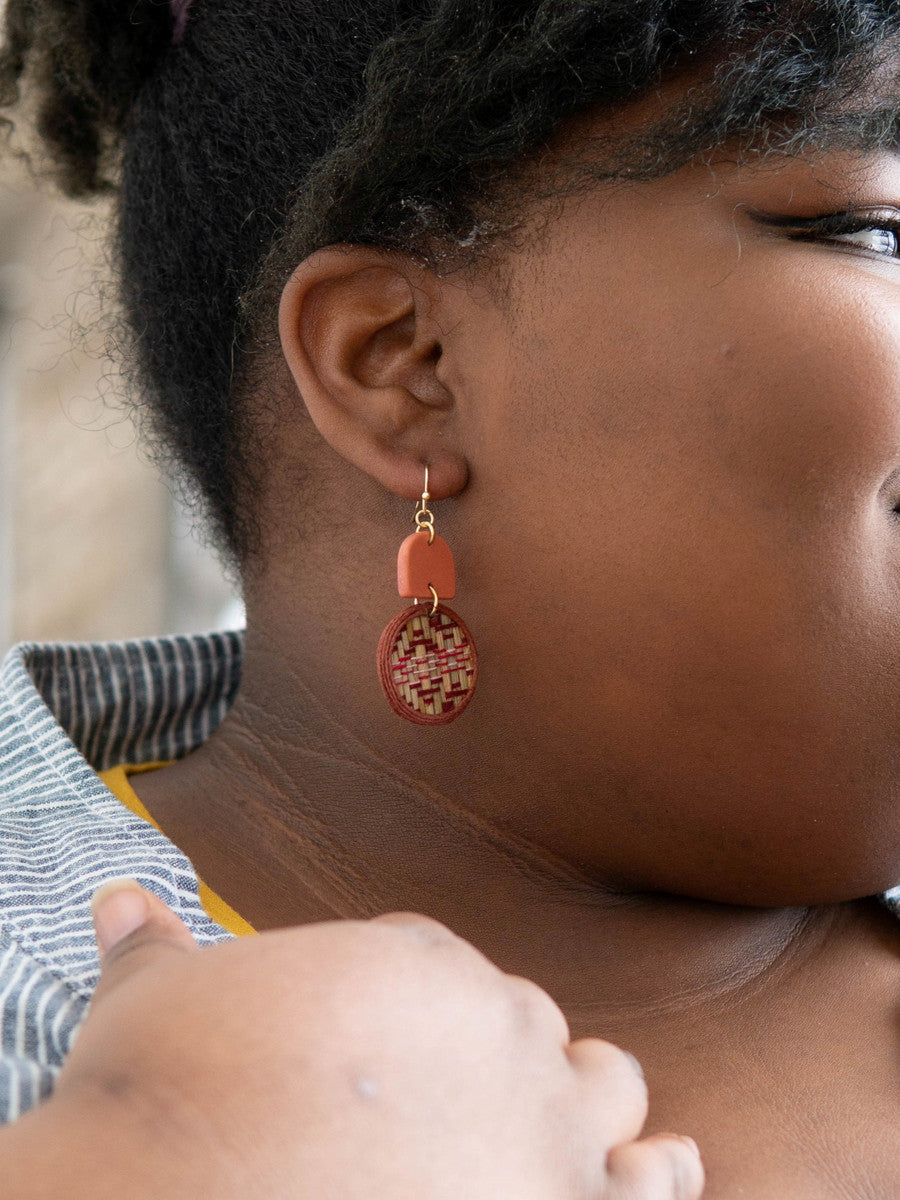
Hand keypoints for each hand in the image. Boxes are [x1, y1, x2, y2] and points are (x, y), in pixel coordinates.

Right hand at [4, 883, 703, 1199]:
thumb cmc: (161, 1104)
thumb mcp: (151, 1006)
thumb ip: (155, 950)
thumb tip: (119, 903)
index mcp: (413, 962)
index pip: (444, 971)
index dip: (417, 1015)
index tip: (389, 1055)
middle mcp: (496, 1026)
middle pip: (528, 1025)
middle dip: (497, 1059)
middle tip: (458, 1108)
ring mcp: (542, 1122)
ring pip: (607, 1089)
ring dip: (589, 1108)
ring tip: (568, 1138)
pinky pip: (653, 1186)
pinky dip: (651, 1180)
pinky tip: (650, 1178)